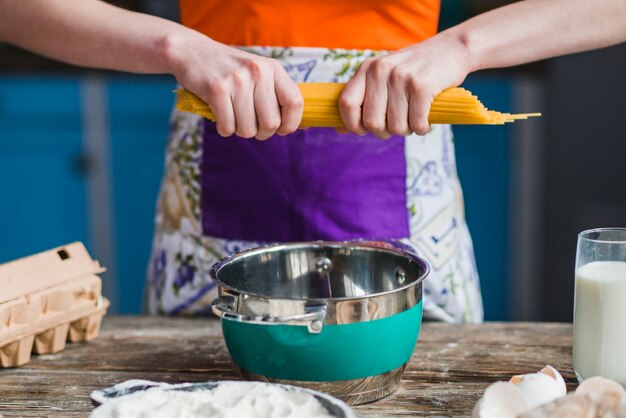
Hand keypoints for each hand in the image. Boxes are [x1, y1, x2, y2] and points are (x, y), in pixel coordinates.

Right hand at [165, 32, 302, 139]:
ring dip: (240, 131)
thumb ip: (279, 96)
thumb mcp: (259, 74)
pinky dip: (224, 129)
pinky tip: (220, 116)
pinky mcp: (216, 89)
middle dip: (261, 133)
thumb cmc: (231, 71)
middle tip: (251, 125)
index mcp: (273, 69)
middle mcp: (258, 72)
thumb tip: (304, 127)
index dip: (290, 124)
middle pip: (271, 123)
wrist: (192, 52)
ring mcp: (237, 80)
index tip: (281, 130)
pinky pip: (227, 127)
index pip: (296, 103)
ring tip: (234, 117)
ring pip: (248, 129)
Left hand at [339, 33, 470, 138]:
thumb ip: (362, 100)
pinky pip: (416, 124)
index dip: (353, 124)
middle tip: (397, 125)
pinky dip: (422, 128)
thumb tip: (340, 130)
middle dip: (385, 132)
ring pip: (396, 127)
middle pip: (372, 122)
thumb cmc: (413, 71)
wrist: (451, 49)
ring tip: (414, 117)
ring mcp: (401, 77)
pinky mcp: (422, 85)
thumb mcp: (383, 77)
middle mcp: (380, 71)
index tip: (364, 130)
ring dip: (407, 130)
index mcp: (366, 69)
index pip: (346, 104)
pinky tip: (426, 119)